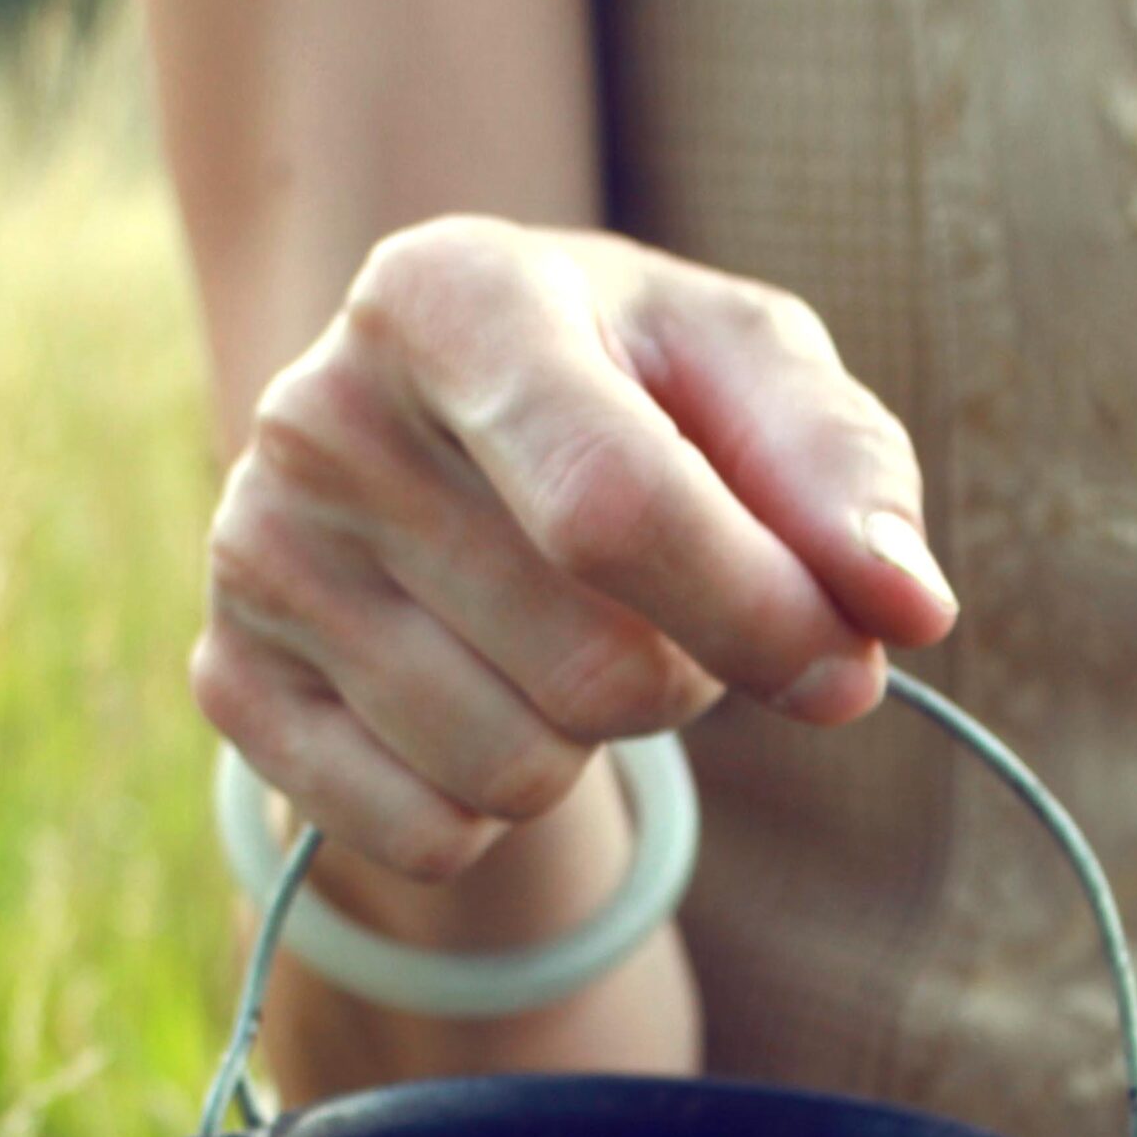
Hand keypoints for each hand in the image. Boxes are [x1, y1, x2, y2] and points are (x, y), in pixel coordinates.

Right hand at [191, 219, 958, 879]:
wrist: (434, 437)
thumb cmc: (627, 397)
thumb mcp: (744, 380)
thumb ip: (843, 475)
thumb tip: (905, 610)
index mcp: (451, 296)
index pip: (613, 508)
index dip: (757, 614)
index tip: (850, 661)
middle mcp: (318, 415)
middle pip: (591, 672)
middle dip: (684, 679)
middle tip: (664, 614)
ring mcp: (255, 559)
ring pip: (513, 774)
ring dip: (591, 747)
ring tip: (564, 645)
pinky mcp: (230, 684)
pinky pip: (426, 839)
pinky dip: (494, 813)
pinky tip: (481, 704)